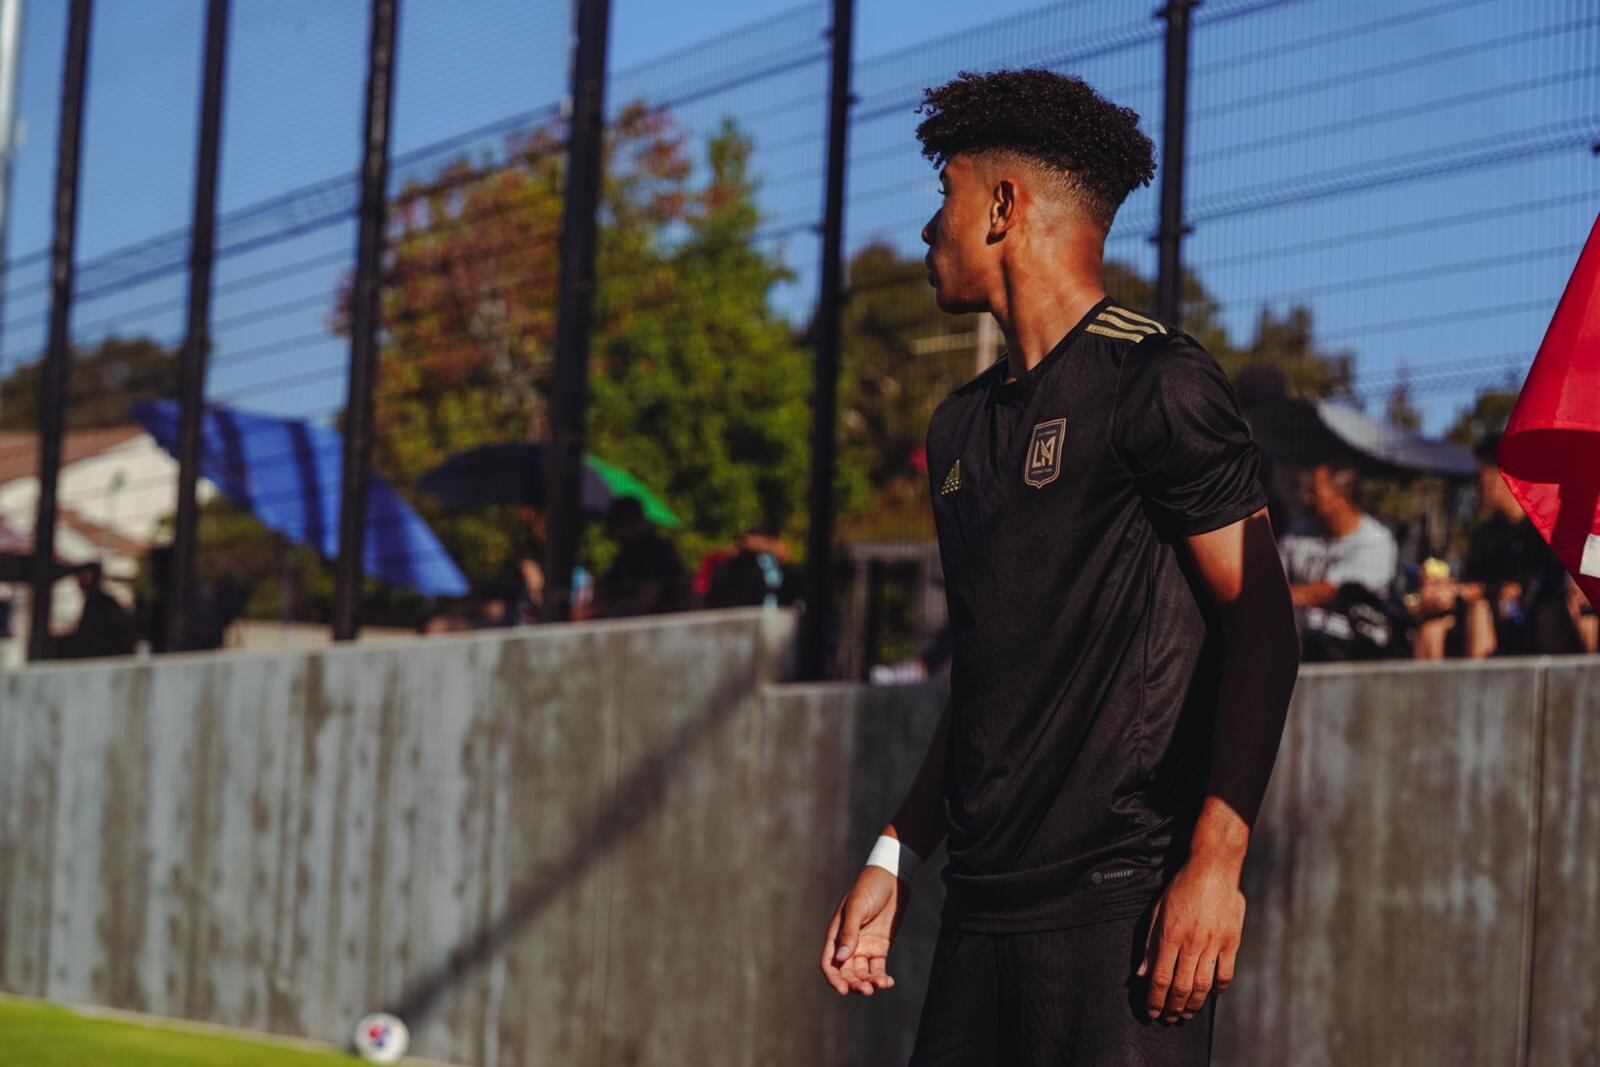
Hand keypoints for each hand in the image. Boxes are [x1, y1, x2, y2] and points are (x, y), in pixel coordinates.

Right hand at [820, 866, 905, 996]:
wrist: (892, 878)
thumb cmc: (869, 888)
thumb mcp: (857, 907)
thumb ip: (849, 932)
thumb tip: (841, 958)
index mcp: (836, 934)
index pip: (830, 962)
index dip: (834, 978)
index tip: (842, 990)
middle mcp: (848, 944)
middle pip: (846, 972)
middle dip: (854, 984)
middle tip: (867, 990)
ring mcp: (864, 947)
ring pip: (862, 973)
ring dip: (869, 983)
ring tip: (881, 985)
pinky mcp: (880, 948)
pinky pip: (878, 969)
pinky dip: (881, 978)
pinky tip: (888, 982)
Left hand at [1138, 858, 1245, 1022]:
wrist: (1213, 869)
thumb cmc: (1182, 887)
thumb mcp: (1158, 912)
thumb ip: (1150, 945)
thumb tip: (1142, 973)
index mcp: (1170, 935)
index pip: (1160, 978)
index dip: (1155, 1000)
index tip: (1152, 1012)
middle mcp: (1192, 943)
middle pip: (1181, 987)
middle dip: (1172, 1008)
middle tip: (1168, 1018)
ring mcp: (1214, 944)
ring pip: (1203, 986)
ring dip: (1193, 1004)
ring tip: (1186, 1013)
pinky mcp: (1231, 942)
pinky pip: (1225, 974)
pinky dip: (1218, 989)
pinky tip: (1210, 994)